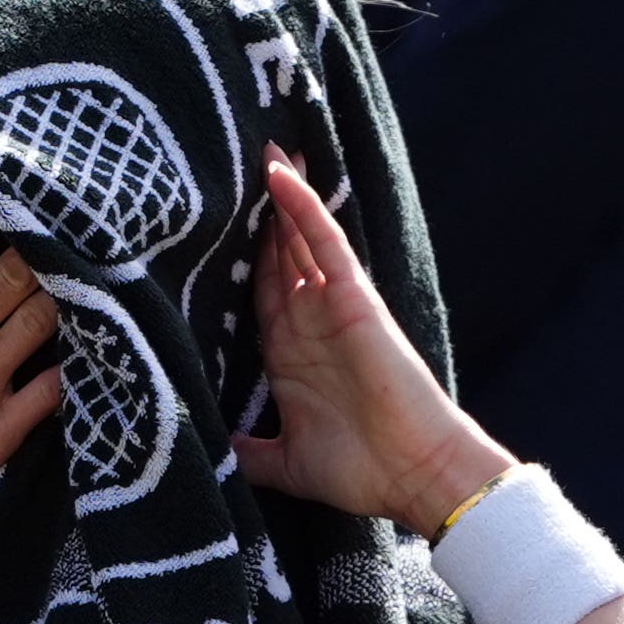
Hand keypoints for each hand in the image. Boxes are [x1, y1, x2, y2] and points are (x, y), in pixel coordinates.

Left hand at [234, 150, 509, 532]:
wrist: (413, 476)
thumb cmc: (362, 471)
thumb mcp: (284, 464)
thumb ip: (249, 454)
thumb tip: (213, 456)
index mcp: (291, 357)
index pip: (260, 295)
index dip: (240, 263)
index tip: (210, 232)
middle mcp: (309, 324)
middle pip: (278, 256)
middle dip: (258, 218)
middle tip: (233, 168)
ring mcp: (331, 307)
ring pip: (301, 237)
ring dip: (282, 194)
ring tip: (261, 148)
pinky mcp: (353, 299)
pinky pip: (325, 243)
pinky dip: (303, 208)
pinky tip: (280, 175)